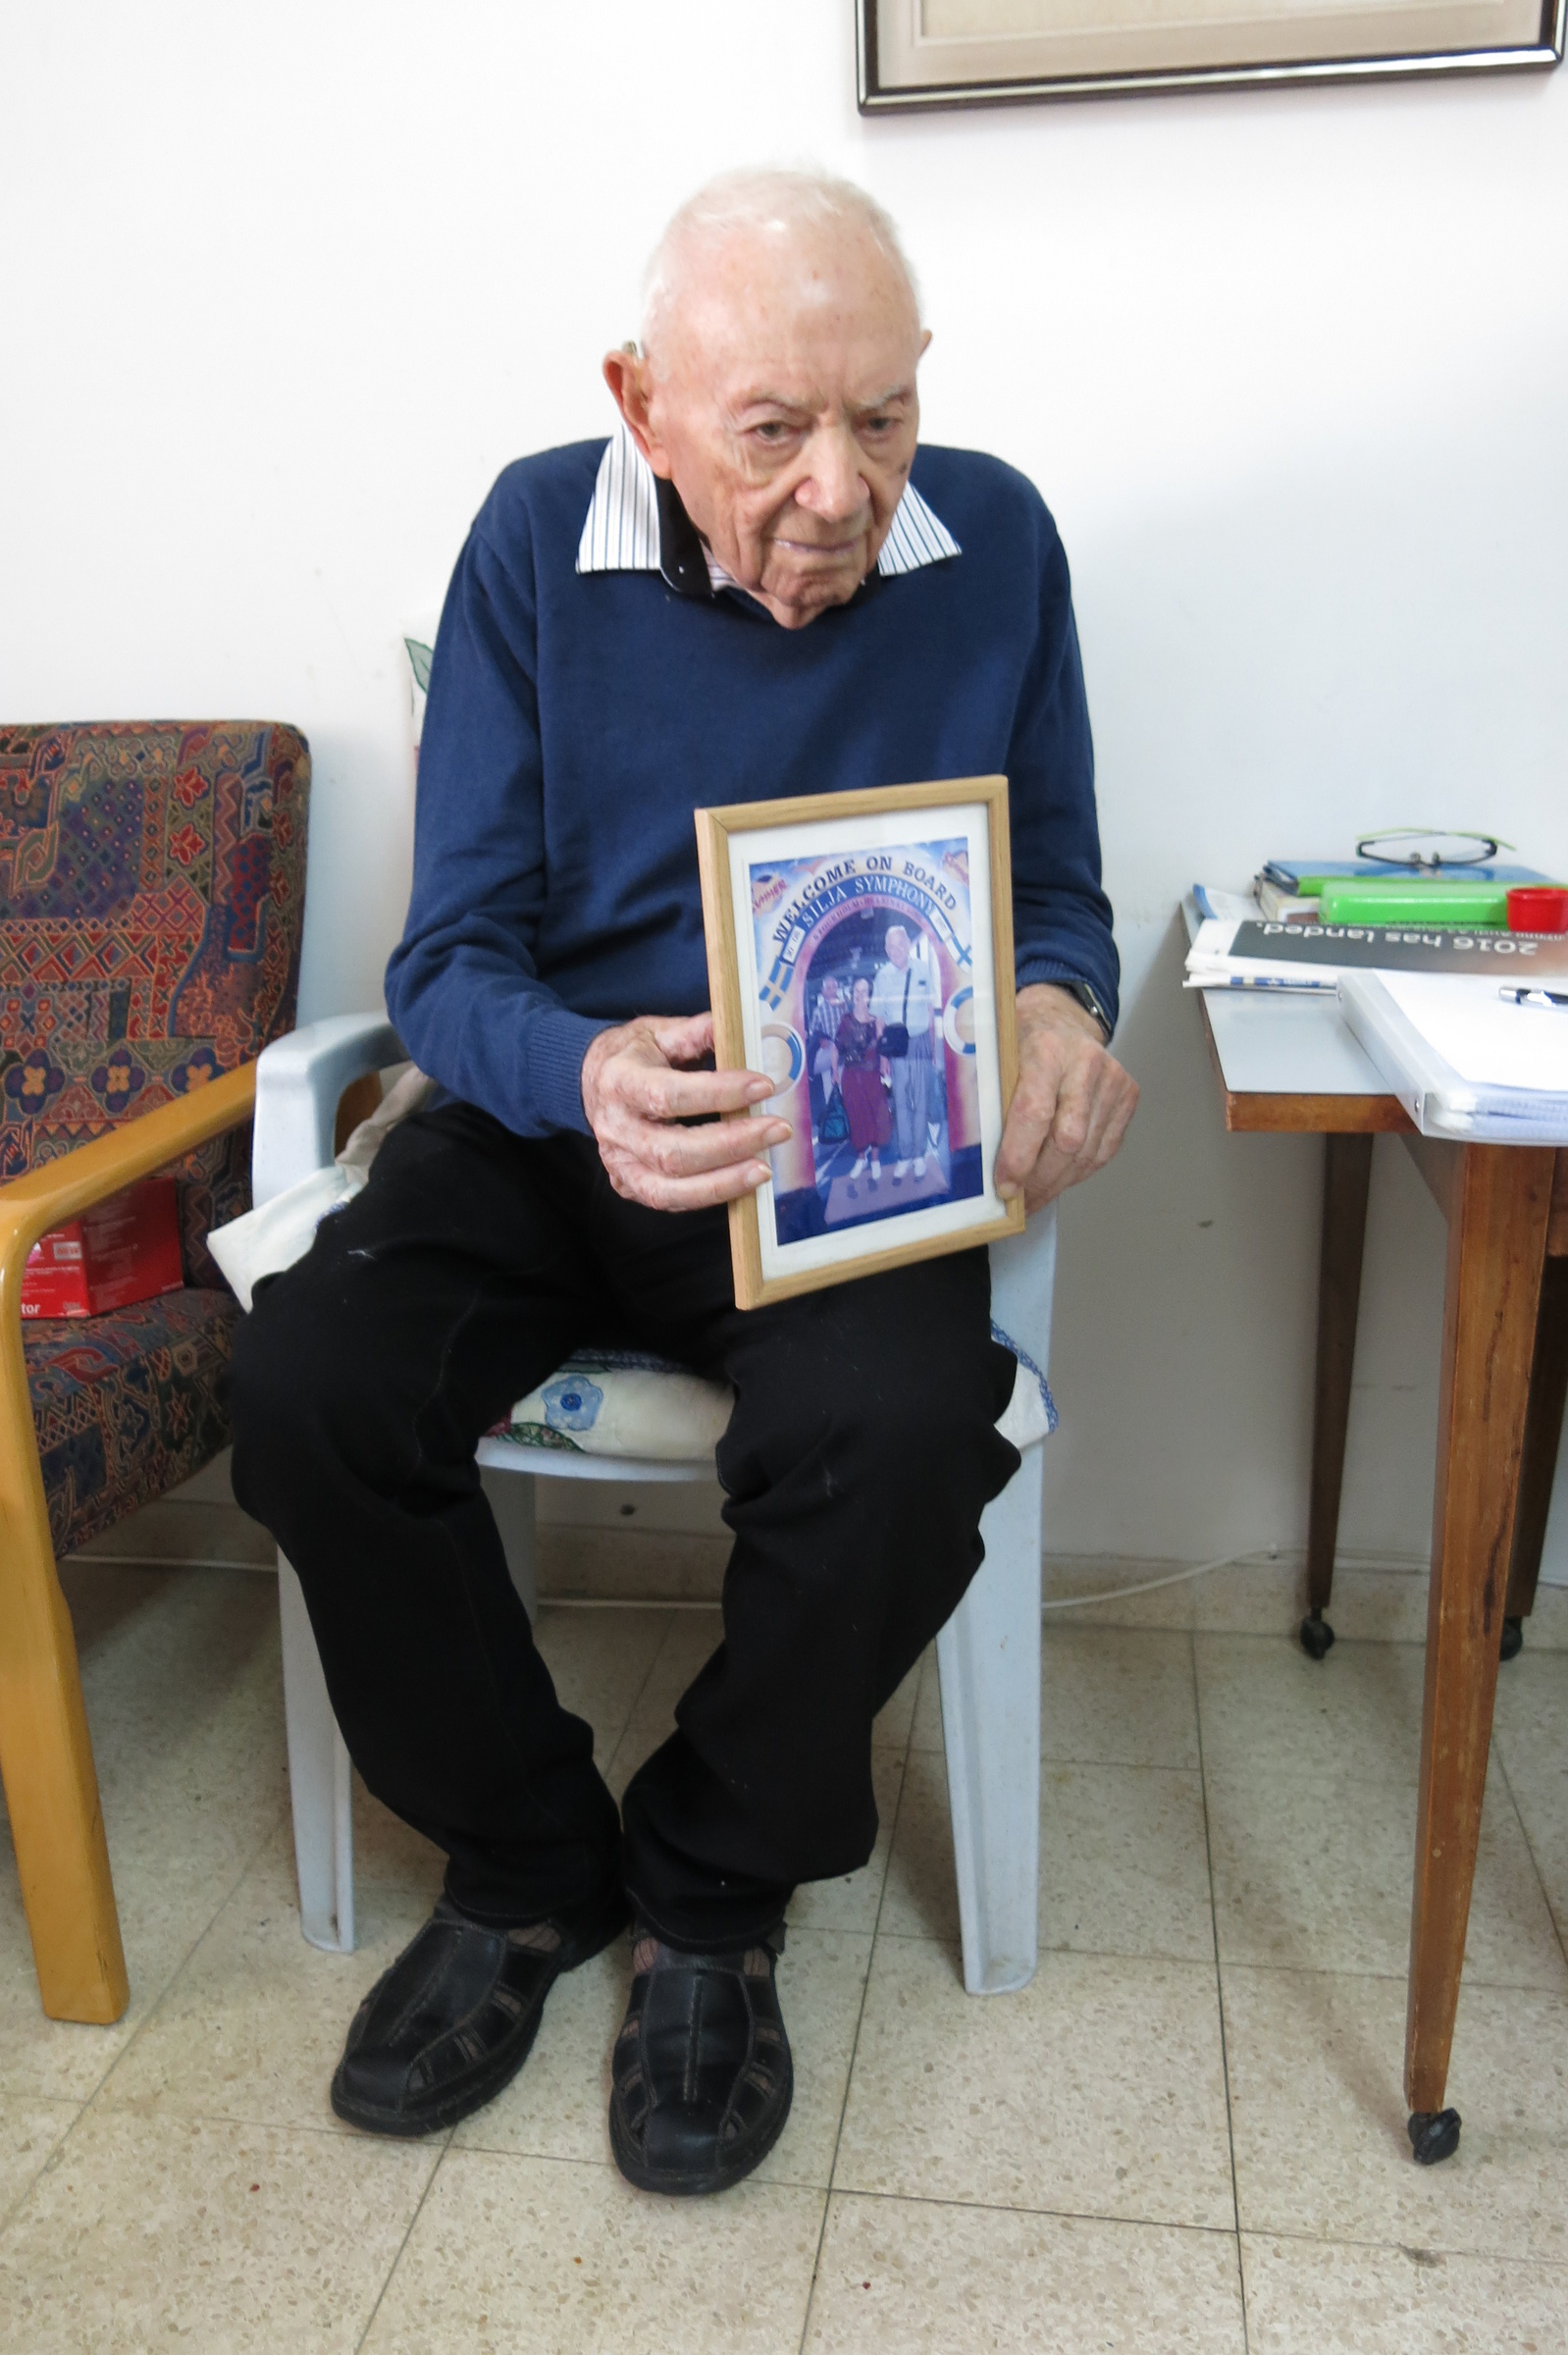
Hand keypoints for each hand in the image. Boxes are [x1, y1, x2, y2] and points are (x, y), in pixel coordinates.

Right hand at [581, 1012, 789, 1210]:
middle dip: (731, 1145)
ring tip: (764, 1168)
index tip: (764, 1086)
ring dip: (723, 1181)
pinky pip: (669, 1201)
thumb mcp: (659, 1032)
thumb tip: (744, 1030)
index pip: (669, 1094)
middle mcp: (614, 1128)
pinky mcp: (627, 1184)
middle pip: (673, 1152)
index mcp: (620, 1081)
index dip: (719, 1093)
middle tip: (777, 1130)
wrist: (591, 1080)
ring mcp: (618, 1162)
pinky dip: (709, 1196)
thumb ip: (698, 1032)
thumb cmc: (633, 1055)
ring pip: (670, 1188)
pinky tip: (741, 1182)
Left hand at [994, 984, 1138, 1212]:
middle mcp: (1086, 1063)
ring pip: (1088, 1151)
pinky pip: (1104, 1150)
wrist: (1060, 1018)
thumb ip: (993, 1102)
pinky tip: (1058, 1180)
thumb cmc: (1020, 1042)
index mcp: (1046, 1049)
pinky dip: (1079, 1171)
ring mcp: (1113, 1080)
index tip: (1004, 1187)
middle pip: (1068, 1139)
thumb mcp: (998, 1059)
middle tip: (1019, 1202)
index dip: (1018, 1156)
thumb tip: (980, 1165)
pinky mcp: (1128, 1095)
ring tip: (1035, 1198)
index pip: (1035, 1113)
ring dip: (1059, 1182)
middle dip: (1041, 1179)